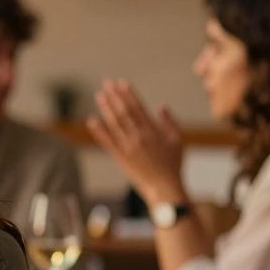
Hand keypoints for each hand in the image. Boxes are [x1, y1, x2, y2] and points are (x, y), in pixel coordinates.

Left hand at [87, 79, 185, 205]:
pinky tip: (91, 121)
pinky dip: (99, 131)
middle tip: (106, 83)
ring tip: (99, 96)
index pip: (138, 107)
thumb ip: (169, 122)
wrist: (164, 187)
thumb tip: (160, 106)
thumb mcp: (177, 140)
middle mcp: (139, 137)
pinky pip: (107, 142)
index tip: (121, 83)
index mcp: (153, 131)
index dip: (129, 94)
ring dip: (106, 109)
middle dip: (115, 96)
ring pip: (115, 124)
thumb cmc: (173, 164)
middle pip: (124, 112)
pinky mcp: (120, 158)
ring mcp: (128, 147)